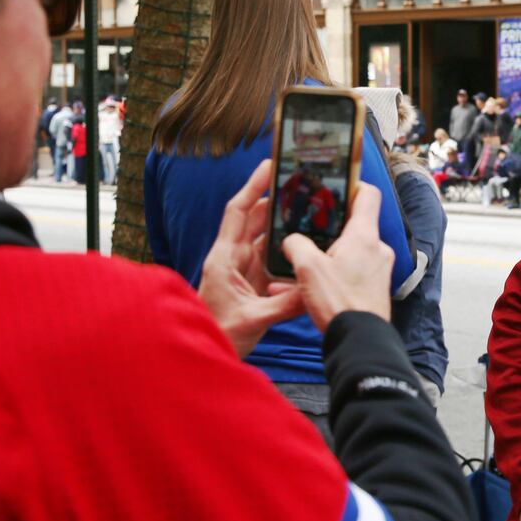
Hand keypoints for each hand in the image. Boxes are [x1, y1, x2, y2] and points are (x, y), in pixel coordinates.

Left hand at [198, 159, 308, 357]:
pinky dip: (288, 253)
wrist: (206, 355)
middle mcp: (233, 259)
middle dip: (276, 201)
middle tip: (300, 186)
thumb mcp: (254, 319)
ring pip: (266, 239)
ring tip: (309, 211)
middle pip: (256, 220)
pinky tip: (306, 250)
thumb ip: (285, 303)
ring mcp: (243, 270)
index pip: (238, 212)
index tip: (269, 165)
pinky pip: (272, 261)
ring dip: (284, 226)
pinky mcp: (253, 284)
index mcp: (225, 258)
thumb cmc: (218, 334)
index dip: (252, 186)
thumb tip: (314, 289)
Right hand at [276, 182, 391, 330]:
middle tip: (305, 227)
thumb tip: (291, 240)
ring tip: (299, 264)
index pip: (367, 194)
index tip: (332, 185)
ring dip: (325, 255)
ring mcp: (378, 269)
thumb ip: (297, 245)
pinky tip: (304, 289)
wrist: (359, 341)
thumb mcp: (308, 268)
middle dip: (328, 226)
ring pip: (349, 251)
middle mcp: (377, 249)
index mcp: (364, 236)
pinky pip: (351, 273)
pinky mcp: (374, 288)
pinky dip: (331, 275)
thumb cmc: (338, 302)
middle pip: (354, 224)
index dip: (351, 184)